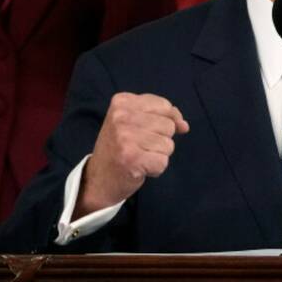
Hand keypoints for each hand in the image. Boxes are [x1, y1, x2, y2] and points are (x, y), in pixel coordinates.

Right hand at [76, 92, 189, 215]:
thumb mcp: (135, 122)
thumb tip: (184, 125)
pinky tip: (139, 168)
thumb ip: (162, 117)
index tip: (148, 132)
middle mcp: (122, 116)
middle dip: (160, 140)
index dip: (166, 121)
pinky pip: (163, 162)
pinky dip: (155, 169)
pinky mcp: (131, 158)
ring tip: (139, 157)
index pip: (164, 106)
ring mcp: (125, 137)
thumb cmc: (120, 147)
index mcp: (122, 101)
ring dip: (158, 155)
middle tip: (139, 147)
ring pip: (168, 145)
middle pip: (169, 125)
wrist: (97, 180)